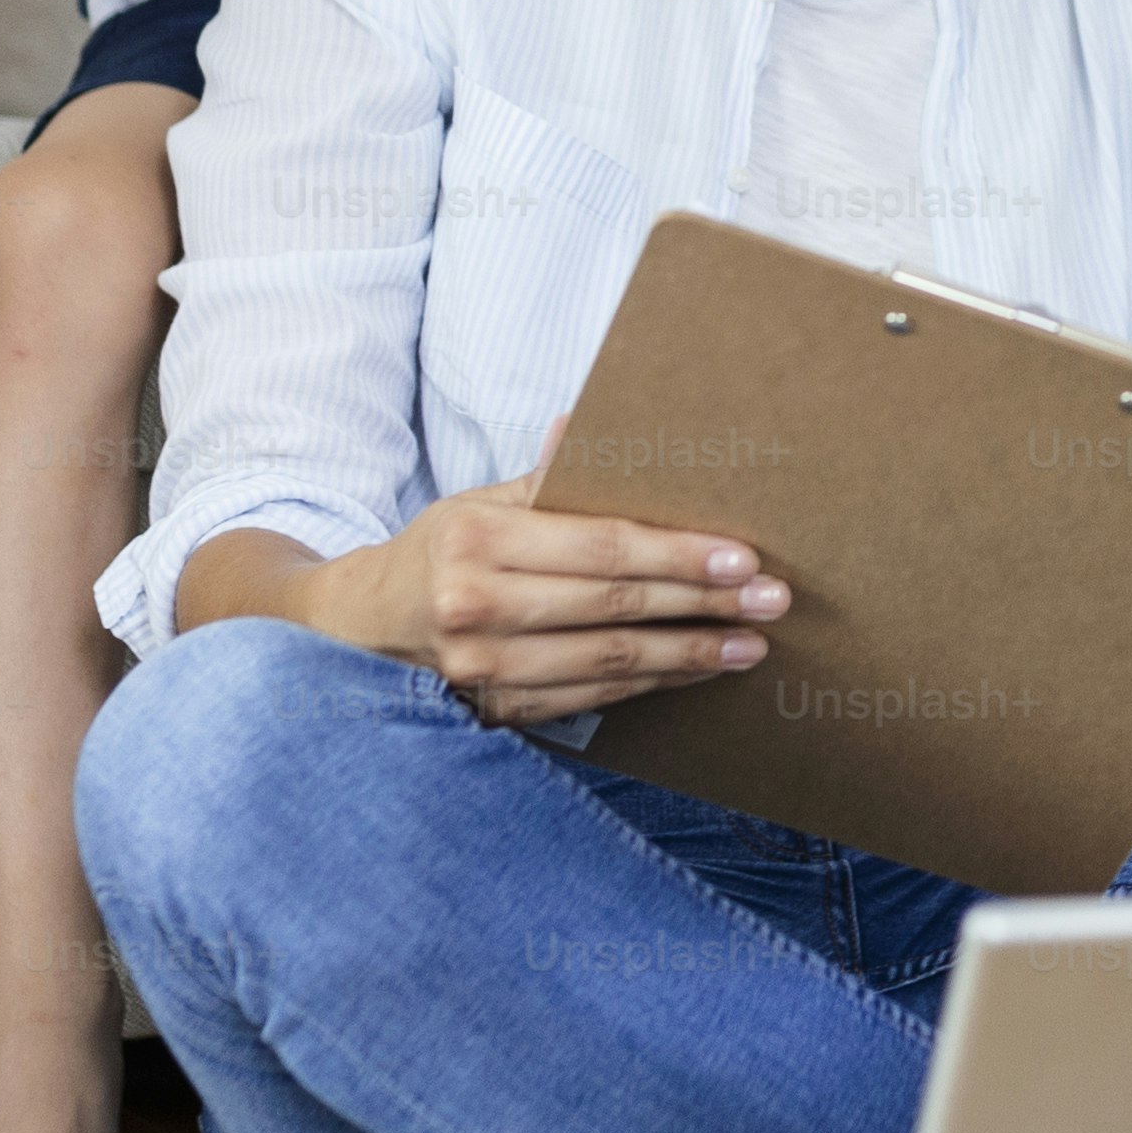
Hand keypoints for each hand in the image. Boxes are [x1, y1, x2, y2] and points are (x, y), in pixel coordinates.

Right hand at [306, 415, 787, 727]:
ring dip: (689, 654)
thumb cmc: (437, 554)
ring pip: (609, 664)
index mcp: (476, 543)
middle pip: (614, 608)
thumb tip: (588, 420)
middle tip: (771, 600)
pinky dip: (651, 686)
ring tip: (750, 643)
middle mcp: (475, 609)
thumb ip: (546, 476)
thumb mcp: (479, 502)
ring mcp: (483, 671)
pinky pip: (591, 699)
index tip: (741, 558)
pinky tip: (696, 669)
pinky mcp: (495, 712)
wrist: (360, 632)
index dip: (677, 554)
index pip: (601, 548)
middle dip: (703, 604)